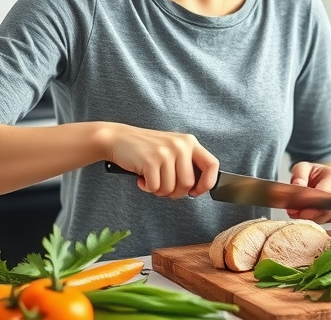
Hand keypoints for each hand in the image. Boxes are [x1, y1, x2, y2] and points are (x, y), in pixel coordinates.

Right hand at [102, 123, 218, 198]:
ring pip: (171, 189)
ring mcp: (166, 152)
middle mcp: (180, 145)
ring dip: (159, 190)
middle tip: (162, 185)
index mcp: (189, 142)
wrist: (118, 139)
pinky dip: (147, 188)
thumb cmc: (146, 148)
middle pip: (188, 184)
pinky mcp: (151, 160)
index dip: (207, 183)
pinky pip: (155, 188)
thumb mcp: (172, 149)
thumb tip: (197, 188)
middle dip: (175, 192)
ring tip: (151, 179)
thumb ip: (186, 164)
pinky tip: (142, 178)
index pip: (212, 165)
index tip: (196, 192)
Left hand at [286, 162, 330, 223]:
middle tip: (295, 213)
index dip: (313, 199)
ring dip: (312, 218)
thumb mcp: (304, 168)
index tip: (300, 202)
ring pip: (329, 216)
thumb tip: (298, 186)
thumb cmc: (313, 174)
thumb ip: (300, 175)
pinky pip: (327, 221)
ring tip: (296, 215)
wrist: (323, 179)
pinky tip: (303, 218)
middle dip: (312, 212)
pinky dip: (314, 221)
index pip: (327, 191)